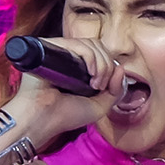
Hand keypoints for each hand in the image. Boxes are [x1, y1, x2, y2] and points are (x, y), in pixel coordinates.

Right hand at [9, 37, 125, 145]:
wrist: (43, 120)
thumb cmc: (65, 116)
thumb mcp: (99, 107)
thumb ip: (116, 91)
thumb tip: (121, 68)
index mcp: (79, 68)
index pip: (101, 54)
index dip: (110, 67)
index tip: (105, 87)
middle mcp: (69, 57)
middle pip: (99, 47)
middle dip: (108, 66)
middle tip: (100, 86)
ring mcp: (60, 51)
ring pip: (92, 44)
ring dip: (102, 64)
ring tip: (95, 84)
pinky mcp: (52, 47)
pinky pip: (80, 44)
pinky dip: (92, 58)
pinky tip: (91, 74)